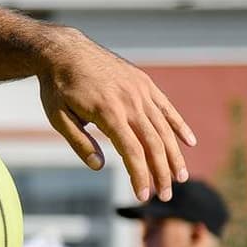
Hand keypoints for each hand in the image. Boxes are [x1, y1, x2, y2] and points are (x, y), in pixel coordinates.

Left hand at [37, 30, 195, 201]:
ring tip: (180, 178)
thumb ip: (80, 142)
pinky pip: (166, 107)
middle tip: (164, 196)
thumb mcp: (58, 117)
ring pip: (164, 128)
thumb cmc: (58, 87)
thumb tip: (100, 167)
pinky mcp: (144, 84)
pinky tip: (189, 143)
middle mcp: (130, 102)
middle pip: (154, 144)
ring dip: (174, 155)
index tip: (143, 196)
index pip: (132, 151)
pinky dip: (179, 125)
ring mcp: (141, 91)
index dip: (140, 175)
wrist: (65, 50)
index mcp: (109, 112)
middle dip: (161, 173)